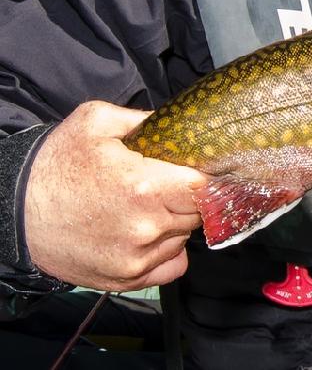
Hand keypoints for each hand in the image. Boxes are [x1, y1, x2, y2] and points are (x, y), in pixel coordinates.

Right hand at [24, 100, 207, 290]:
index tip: (198, 168)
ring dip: (177, 221)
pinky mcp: (126, 278)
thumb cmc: (56, 164)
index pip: (206, 185)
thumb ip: (145, 119)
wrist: (15, 212)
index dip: (206, 174)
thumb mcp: (96, 121)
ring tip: (148, 206)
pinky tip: (149, 232)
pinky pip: (172, 265)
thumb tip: (178, 122)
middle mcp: (146, 226)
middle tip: (167, 183)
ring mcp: (136, 257)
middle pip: (199, 211)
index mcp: (145, 185)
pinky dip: (168, 250)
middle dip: (189, 195)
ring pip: (185, 236)